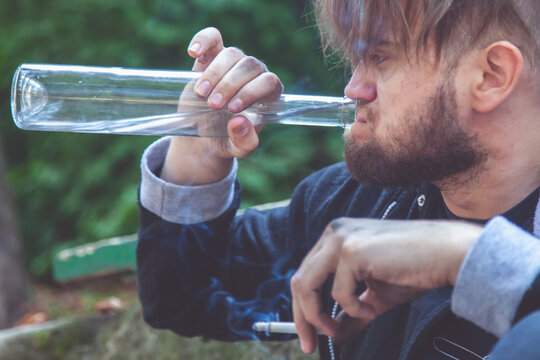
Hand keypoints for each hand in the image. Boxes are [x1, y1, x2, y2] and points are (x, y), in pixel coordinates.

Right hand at [161, 27, 282, 184]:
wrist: (203, 137)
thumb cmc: (226, 141)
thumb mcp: (237, 149)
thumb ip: (244, 142)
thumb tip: (240, 122)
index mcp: (268, 95)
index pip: (269, 81)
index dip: (252, 92)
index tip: (233, 109)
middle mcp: (254, 75)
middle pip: (250, 65)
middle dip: (230, 85)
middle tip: (214, 105)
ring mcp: (233, 64)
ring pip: (231, 53)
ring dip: (215, 73)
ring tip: (201, 95)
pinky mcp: (211, 58)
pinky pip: (213, 37)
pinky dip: (203, 40)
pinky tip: (193, 53)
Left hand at [290, 218, 481, 352]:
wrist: (447, 254)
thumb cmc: (415, 269)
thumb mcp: (375, 294)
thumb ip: (352, 311)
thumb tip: (335, 334)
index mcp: (336, 237)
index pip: (306, 274)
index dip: (303, 307)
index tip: (308, 335)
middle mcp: (333, 233)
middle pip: (299, 280)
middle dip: (302, 317)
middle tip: (309, 344)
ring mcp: (341, 238)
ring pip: (306, 285)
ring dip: (318, 316)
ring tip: (336, 330)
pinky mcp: (352, 250)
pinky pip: (339, 293)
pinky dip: (353, 309)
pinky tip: (371, 308)